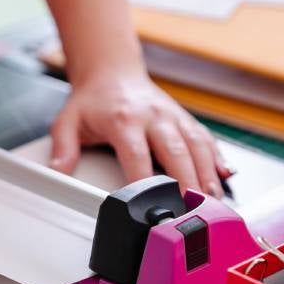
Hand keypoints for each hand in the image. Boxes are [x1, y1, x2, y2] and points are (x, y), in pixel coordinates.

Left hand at [48, 72, 231, 196]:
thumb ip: (63, 148)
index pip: (137, 156)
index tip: (152, 205)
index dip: (146, 182)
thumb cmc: (92, 101)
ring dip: (208, 174)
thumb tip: (58, 172)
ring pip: (197, 146)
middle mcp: (153, 116)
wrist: (112, 72)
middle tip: (195, 211)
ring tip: (215, 201)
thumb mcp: (68, 121)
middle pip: (176, 153)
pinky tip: (225, 176)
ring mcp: (173, 116)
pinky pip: (205, 138)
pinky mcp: (184, 118)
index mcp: (124, 119)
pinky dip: (217, 157)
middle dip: (188, 183)